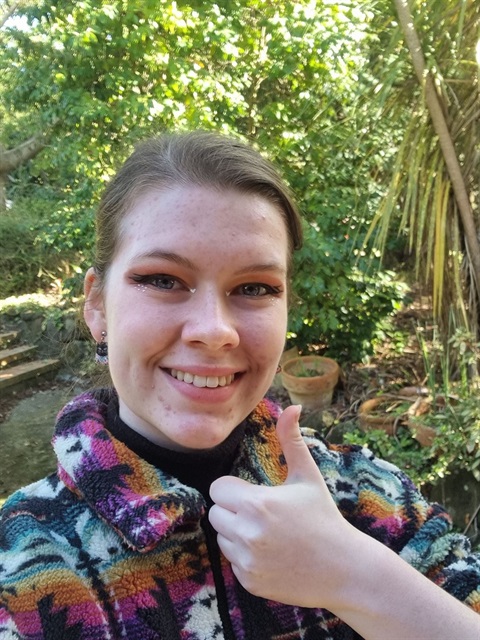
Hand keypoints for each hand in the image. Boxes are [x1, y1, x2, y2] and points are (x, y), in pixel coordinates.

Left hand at [208, 405, 356, 607]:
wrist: (344, 569)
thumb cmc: (324, 516)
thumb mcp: (308, 476)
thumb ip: (291, 440)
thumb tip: (292, 406)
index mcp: (258, 503)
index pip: (217, 489)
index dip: (234, 489)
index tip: (254, 492)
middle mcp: (247, 534)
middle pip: (215, 513)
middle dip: (233, 510)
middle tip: (262, 513)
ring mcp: (247, 561)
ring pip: (222, 537)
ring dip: (237, 534)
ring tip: (268, 534)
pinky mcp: (249, 582)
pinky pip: (233, 562)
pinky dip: (246, 558)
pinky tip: (272, 555)